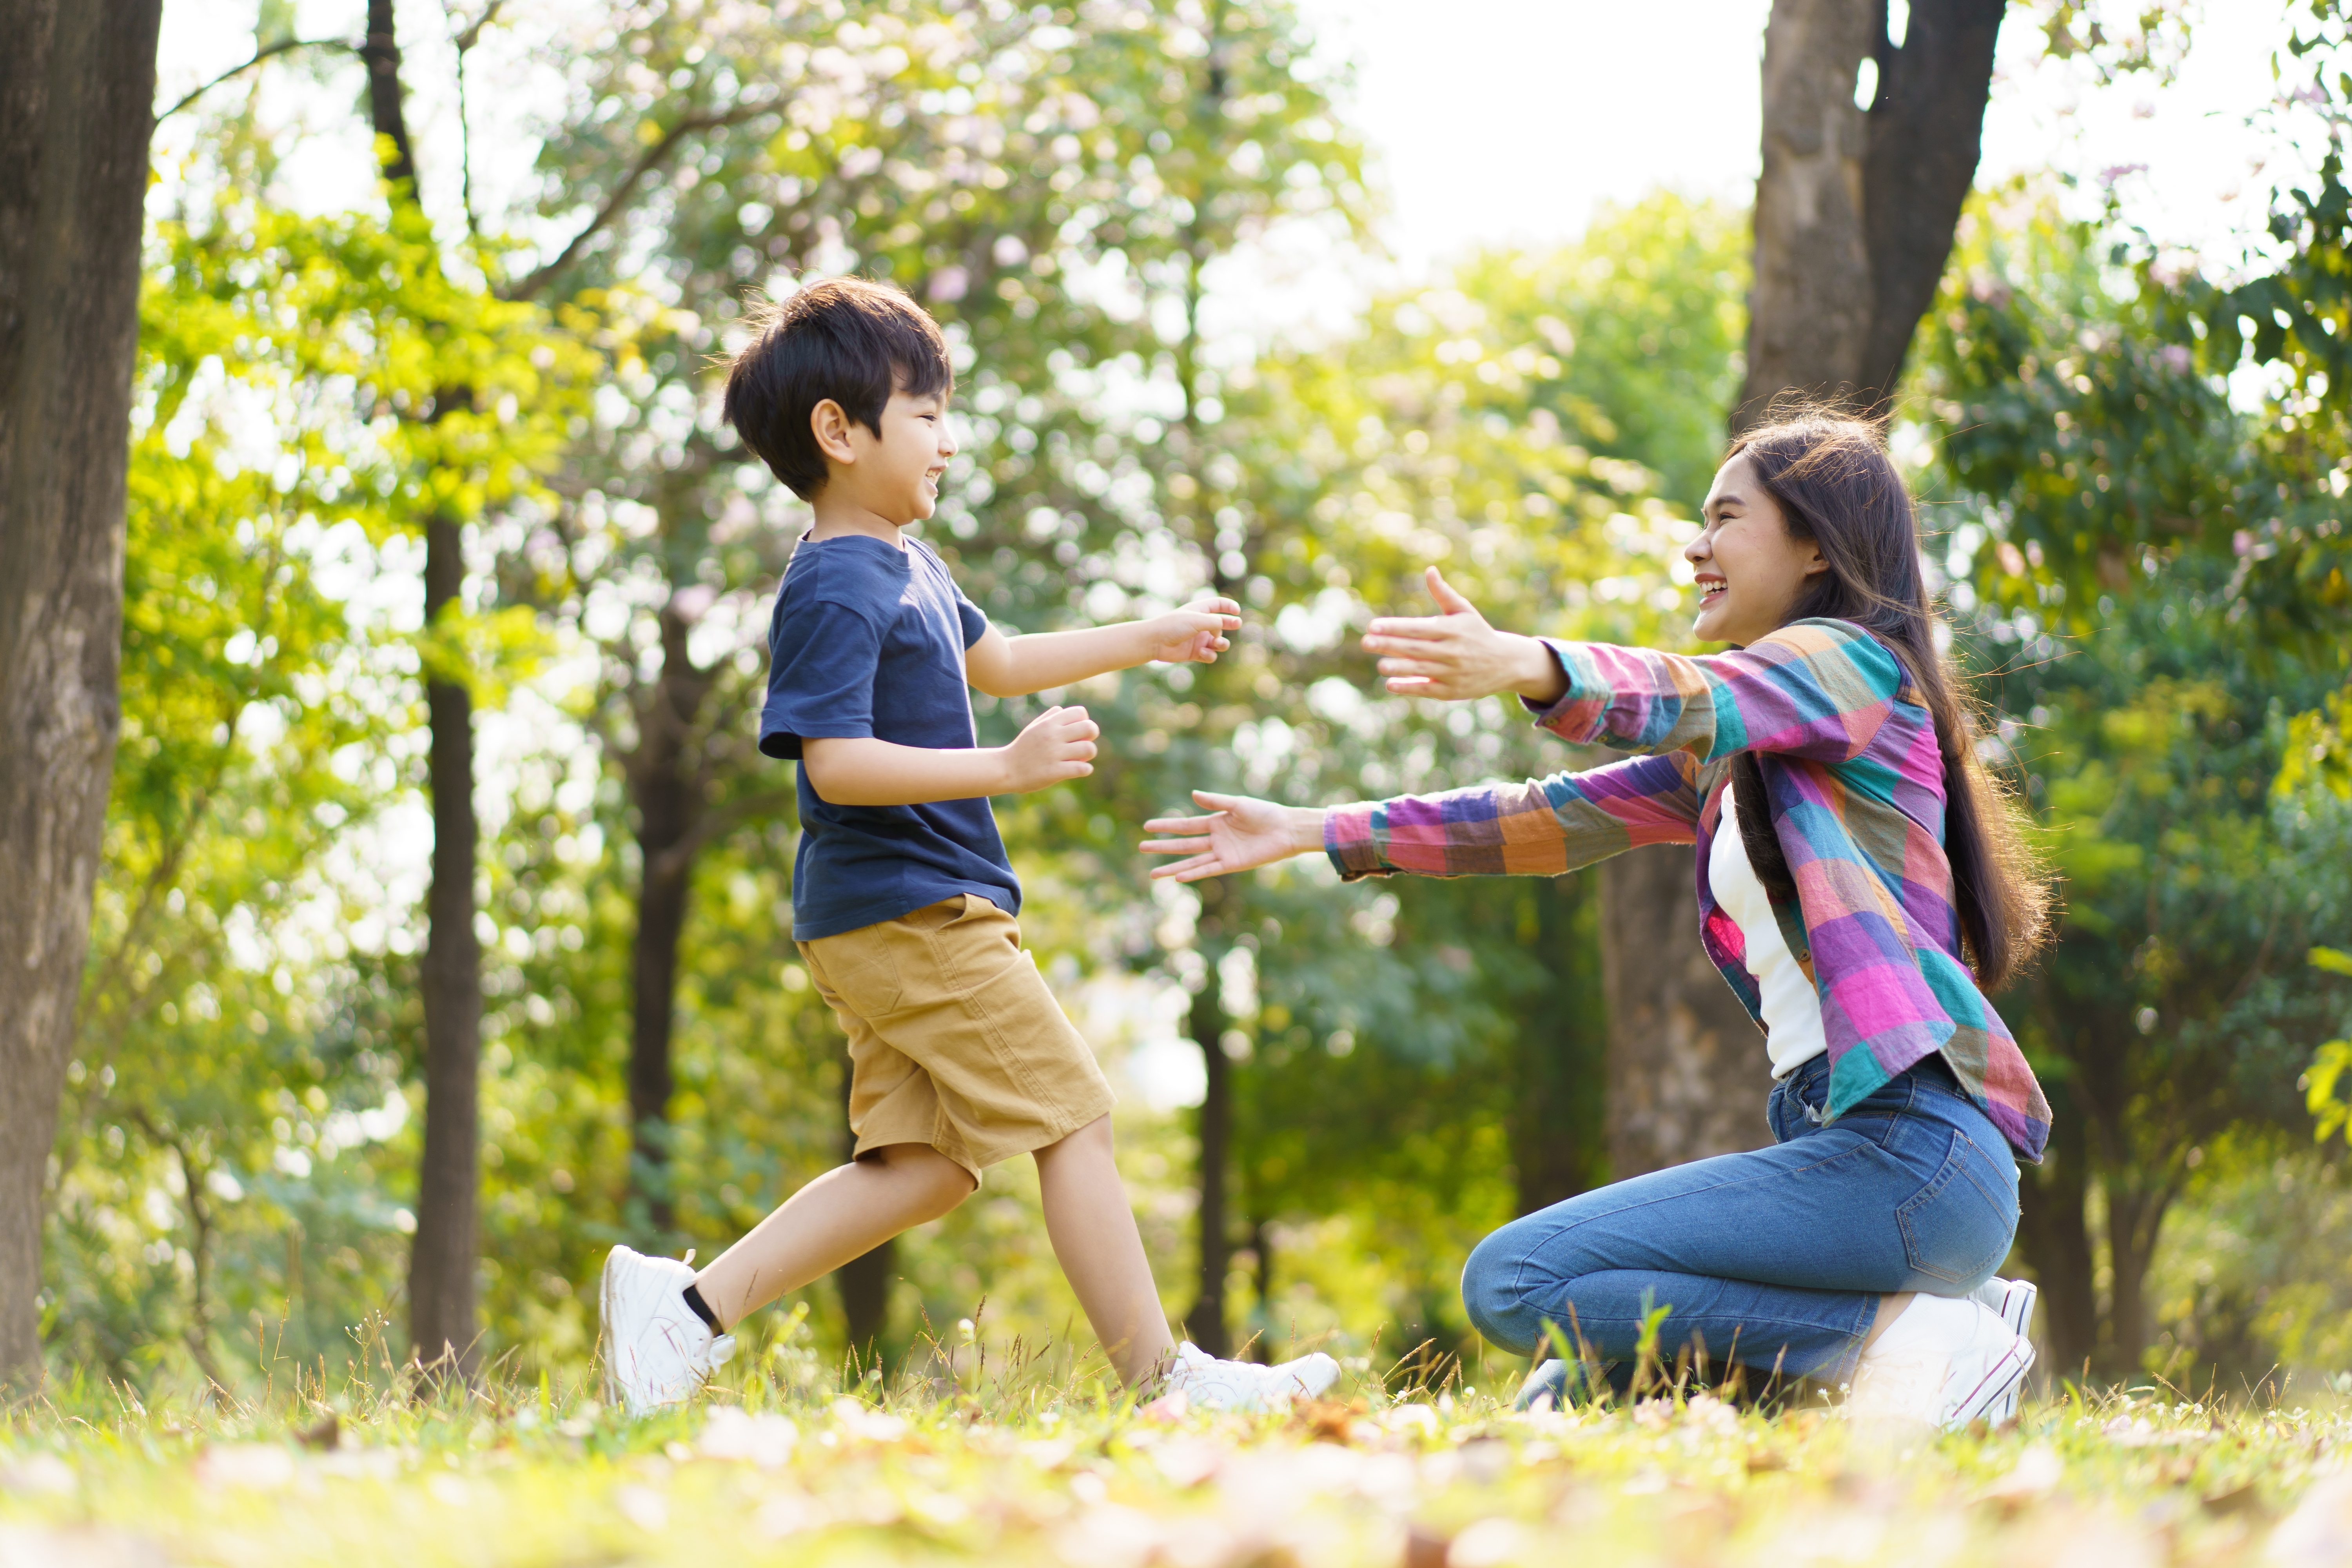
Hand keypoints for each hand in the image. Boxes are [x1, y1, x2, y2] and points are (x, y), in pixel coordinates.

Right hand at [999, 705, 1098, 792]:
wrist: (1006, 769)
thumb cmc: (1022, 748)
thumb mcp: (1033, 728)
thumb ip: (1049, 717)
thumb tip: (1062, 709)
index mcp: (1049, 723)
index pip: (1080, 712)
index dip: (1084, 721)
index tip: (1078, 731)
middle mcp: (1053, 735)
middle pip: (1089, 728)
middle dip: (1092, 735)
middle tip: (1084, 742)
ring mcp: (1054, 754)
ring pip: (1089, 748)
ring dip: (1089, 754)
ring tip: (1081, 758)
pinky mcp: (1055, 772)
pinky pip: (1082, 768)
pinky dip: (1086, 769)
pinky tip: (1079, 770)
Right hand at [1140, 790, 1325, 881]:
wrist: (1286, 829)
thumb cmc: (1265, 813)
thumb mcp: (1238, 804)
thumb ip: (1215, 801)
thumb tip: (1193, 794)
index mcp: (1216, 821)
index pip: (1185, 825)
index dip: (1166, 826)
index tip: (1147, 826)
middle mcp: (1216, 839)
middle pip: (1183, 844)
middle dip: (1162, 847)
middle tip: (1141, 847)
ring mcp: (1222, 853)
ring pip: (1191, 861)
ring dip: (1172, 867)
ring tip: (1152, 873)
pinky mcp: (1232, 865)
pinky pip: (1209, 870)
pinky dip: (1194, 874)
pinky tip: (1178, 877)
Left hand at [1142, 598, 1241, 664]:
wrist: (1155, 642)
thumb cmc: (1174, 626)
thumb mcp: (1197, 620)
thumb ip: (1216, 622)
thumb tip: (1231, 624)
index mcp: (1199, 611)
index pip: (1218, 605)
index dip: (1229, 606)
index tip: (1237, 611)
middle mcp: (1201, 624)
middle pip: (1222, 623)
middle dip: (1230, 624)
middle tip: (1237, 624)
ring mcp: (1199, 639)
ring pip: (1219, 642)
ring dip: (1221, 643)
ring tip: (1216, 643)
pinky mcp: (1195, 653)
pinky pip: (1210, 655)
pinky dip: (1209, 655)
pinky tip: (1201, 652)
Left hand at [1361, 566, 1566, 702]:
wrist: (1506, 663)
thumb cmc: (1478, 633)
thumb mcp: (1464, 611)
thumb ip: (1444, 593)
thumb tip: (1430, 570)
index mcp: (1452, 629)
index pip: (1419, 628)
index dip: (1395, 627)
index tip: (1373, 626)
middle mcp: (1452, 651)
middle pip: (1416, 648)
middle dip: (1390, 645)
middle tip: (1366, 642)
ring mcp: (1453, 672)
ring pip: (1421, 669)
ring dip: (1399, 667)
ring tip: (1380, 665)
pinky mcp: (1453, 691)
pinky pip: (1428, 689)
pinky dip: (1410, 687)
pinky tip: (1391, 684)